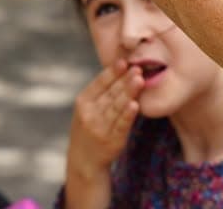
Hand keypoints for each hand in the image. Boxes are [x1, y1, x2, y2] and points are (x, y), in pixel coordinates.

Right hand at [66, 61, 141, 184]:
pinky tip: (135, 104)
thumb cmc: (89, 128)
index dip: (112, 72)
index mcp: (83, 101)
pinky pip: (121, 125)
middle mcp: (89, 113)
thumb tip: (119, 70)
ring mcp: (100, 127)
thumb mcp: (86, 109)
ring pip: (117, 106)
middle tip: (137, 67)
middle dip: (124, 79)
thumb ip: (100, 92)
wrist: (84, 160)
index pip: (99, 83)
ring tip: (139, 80)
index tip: (124, 61)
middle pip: (110, 93)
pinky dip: (128, 114)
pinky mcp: (112, 140)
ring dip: (129, 92)